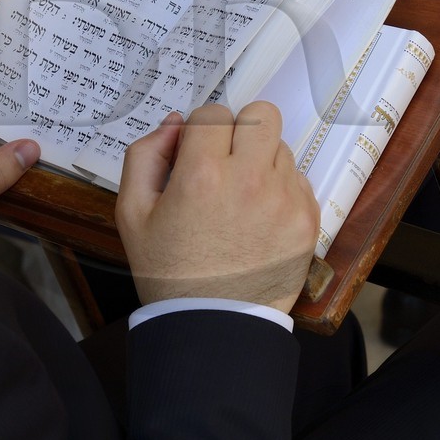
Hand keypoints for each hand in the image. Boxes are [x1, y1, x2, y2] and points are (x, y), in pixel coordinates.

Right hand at [115, 102, 318, 311]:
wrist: (213, 325)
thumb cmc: (169, 272)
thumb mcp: (132, 213)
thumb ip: (146, 154)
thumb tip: (176, 123)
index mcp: (202, 175)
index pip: (213, 113)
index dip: (201, 130)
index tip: (196, 154)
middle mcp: (250, 181)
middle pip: (261, 114)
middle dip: (240, 130)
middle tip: (225, 160)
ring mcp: (284, 200)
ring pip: (281, 147)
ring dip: (261, 160)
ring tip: (240, 197)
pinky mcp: (307, 220)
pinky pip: (298, 179)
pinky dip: (279, 189)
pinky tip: (257, 217)